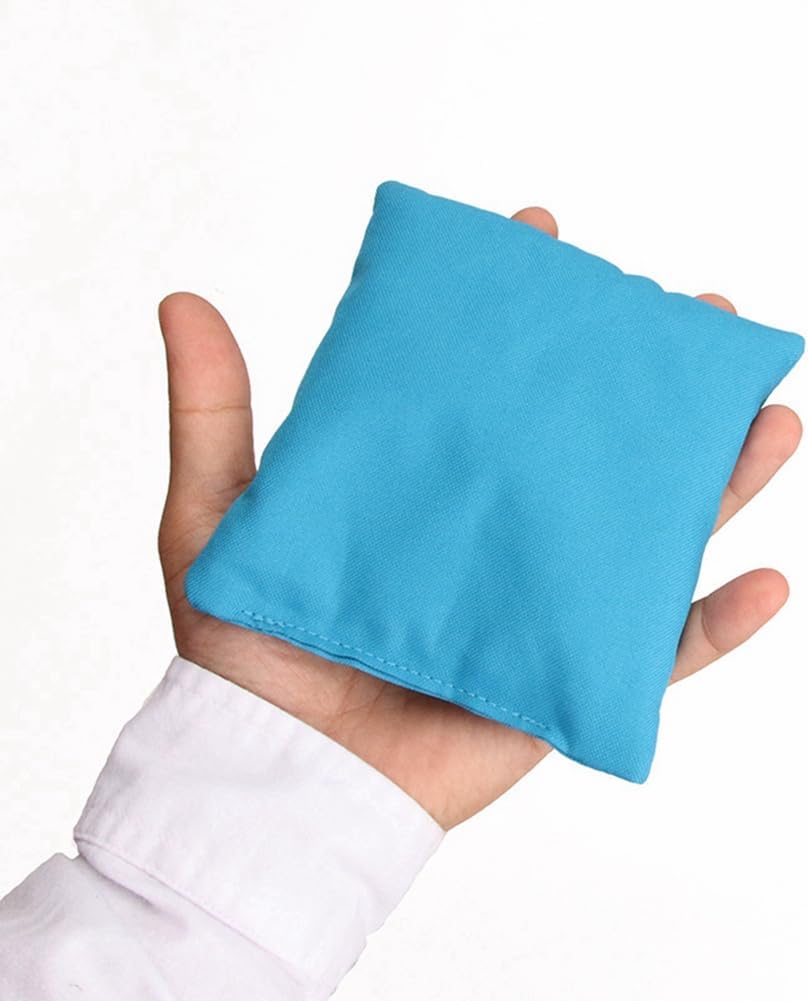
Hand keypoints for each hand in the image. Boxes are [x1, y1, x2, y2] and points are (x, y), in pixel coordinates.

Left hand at [157, 207, 800, 829]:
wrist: (279, 775)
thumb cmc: (244, 651)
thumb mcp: (216, 517)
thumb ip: (212, 413)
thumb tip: (183, 300)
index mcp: (420, 484)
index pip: (481, 378)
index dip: (519, 306)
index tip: (544, 232)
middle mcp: (488, 530)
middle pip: (583, 444)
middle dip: (644, 376)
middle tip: (687, 312)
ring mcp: (533, 598)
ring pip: (644, 532)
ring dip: (716, 478)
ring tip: (769, 416)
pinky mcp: (561, 675)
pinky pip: (656, 655)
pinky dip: (714, 626)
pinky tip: (771, 581)